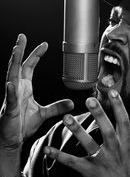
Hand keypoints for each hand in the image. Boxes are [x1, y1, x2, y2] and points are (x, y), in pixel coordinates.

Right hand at [0, 34, 73, 153]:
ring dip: (13, 63)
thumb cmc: (23, 124)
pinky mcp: (9, 110)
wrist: (13, 140)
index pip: (29, 66)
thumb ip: (57, 107)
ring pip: (11, 76)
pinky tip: (11, 83)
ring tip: (16, 50)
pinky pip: (10, 98)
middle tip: (22, 36)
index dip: (36, 55)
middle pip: (17, 65)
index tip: (45, 44)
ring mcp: (11, 97)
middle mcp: (17, 88)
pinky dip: (11, 91)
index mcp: (24, 87)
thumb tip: (72, 103)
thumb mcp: (44, 113)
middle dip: (20, 51)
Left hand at [44, 89, 129, 176]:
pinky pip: (74, 163)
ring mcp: (103, 162)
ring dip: (77, 130)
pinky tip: (49, 150)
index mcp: (126, 145)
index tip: (112, 92)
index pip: (124, 121)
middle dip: (99, 114)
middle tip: (89, 100)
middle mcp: (115, 150)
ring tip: (66, 118)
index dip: (119, 106)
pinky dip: (61, 156)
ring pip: (89, 143)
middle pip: (107, 129)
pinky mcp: (91, 173)